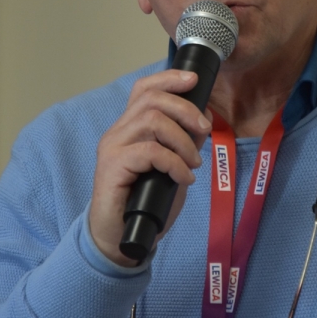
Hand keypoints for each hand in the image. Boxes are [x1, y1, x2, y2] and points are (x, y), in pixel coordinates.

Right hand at [89, 69, 211, 265]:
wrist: (119, 239)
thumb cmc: (145, 203)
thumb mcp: (170, 168)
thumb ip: (181, 144)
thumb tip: (201, 123)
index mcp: (129, 128)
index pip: (144, 89)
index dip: (169, 79)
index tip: (193, 80)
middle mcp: (117, 132)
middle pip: (151, 99)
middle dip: (185, 109)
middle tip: (205, 130)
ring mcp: (112, 148)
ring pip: (152, 121)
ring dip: (182, 140)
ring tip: (193, 162)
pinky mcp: (112, 166)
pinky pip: (150, 152)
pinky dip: (174, 163)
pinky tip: (183, 178)